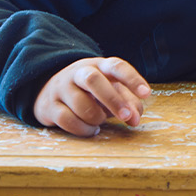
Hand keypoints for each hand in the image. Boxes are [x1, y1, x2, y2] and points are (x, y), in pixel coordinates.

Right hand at [33, 57, 150, 136]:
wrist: (51, 91)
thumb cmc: (91, 92)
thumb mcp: (111, 90)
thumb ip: (128, 102)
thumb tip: (136, 119)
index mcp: (99, 66)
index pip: (117, 66)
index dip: (132, 79)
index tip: (146, 94)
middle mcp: (78, 73)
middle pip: (93, 80)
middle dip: (112, 100)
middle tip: (126, 117)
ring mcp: (61, 88)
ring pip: (80, 103)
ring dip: (96, 117)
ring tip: (100, 121)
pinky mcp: (49, 106)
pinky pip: (66, 119)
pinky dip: (83, 129)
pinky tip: (90, 129)